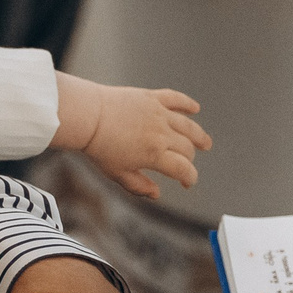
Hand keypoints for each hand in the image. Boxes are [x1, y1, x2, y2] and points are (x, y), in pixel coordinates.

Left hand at [56, 76, 212, 196]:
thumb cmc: (98, 146)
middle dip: (189, 159)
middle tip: (186, 163)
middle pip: (187, 148)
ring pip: (188, 126)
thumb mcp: (117, 174)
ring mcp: (159, 114)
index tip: (187, 182)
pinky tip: (195, 108)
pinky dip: (188, 104)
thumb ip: (139, 186)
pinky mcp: (152, 98)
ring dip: (199, 136)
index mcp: (154, 155)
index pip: (184, 169)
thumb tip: (157, 194)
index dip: (190, 178)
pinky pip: (176, 99)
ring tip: (205, 143)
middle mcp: (162, 134)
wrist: (87, 116)